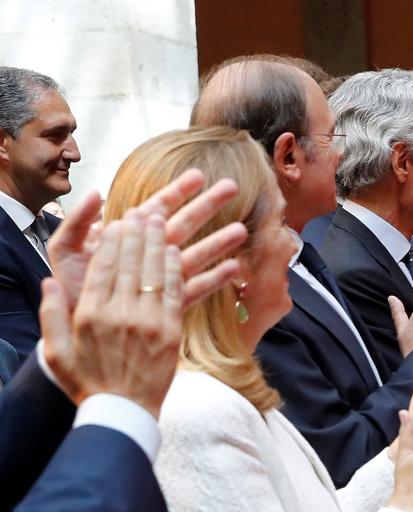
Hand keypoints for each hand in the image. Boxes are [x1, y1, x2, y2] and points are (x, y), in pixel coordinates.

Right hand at [39, 209, 183, 417]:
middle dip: (138, 234)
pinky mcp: (170, 332)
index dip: (113, 241)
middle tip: (144, 212)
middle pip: (130, 263)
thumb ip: (51, 314)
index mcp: (90, 314)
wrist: (122, 412)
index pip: (103, 267)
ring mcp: (148, 322)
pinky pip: (174, 293)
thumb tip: (49, 283)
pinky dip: (174, 270)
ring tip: (162, 222)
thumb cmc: (86, 382)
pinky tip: (175, 253)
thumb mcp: (57, 350)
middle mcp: (120, 313)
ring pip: (154, 273)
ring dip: (158, 244)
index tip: (119, 222)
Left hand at [48, 170, 246, 311]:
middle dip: (207, 206)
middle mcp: (148, 256)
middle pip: (183, 225)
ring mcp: (159, 280)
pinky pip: (194, 289)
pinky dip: (214, 280)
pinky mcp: (167, 305)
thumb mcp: (65, 251)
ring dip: (218, 241)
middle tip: (232, 187)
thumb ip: (79, 223)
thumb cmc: (69, 290)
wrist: (75, 330)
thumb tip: (97, 193)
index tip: (199, 176)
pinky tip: (234, 270)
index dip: (177, 191)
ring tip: (242, 230)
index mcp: (127, 238)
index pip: (156, 208)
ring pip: (194, 255)